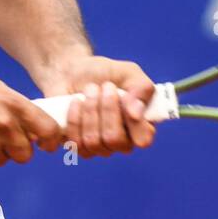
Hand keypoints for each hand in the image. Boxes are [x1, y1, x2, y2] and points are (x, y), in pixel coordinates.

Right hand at [0, 65, 61, 168]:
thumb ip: (18, 107)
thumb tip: (35, 126)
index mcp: (14, 104)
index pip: (48, 130)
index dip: (51, 141)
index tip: (46, 144)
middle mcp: (4, 124)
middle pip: (26, 154)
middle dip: (17, 150)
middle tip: (4, 138)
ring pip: (3, 161)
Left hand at [39, 55, 157, 157]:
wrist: (73, 70)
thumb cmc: (106, 73)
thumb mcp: (130, 72)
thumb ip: (141, 89)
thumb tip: (136, 114)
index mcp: (140, 126)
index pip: (143, 139)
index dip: (135, 123)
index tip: (124, 97)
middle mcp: (122, 142)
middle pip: (115, 140)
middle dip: (107, 109)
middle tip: (105, 85)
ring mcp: (99, 148)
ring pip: (93, 141)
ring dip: (90, 110)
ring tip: (90, 89)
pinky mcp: (77, 146)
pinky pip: (75, 142)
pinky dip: (74, 117)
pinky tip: (76, 101)